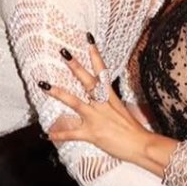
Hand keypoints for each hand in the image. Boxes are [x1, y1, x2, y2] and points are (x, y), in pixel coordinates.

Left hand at [46, 39, 151, 162]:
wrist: (142, 145)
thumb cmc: (134, 131)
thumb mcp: (123, 112)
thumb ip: (111, 106)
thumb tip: (103, 102)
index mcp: (111, 98)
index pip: (102, 72)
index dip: (95, 55)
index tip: (89, 40)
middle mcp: (103, 105)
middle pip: (88, 81)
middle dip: (75, 66)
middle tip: (63, 52)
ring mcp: (97, 118)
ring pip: (75, 103)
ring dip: (59, 93)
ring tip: (44, 85)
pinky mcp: (92, 134)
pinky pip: (72, 134)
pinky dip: (60, 135)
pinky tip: (48, 135)